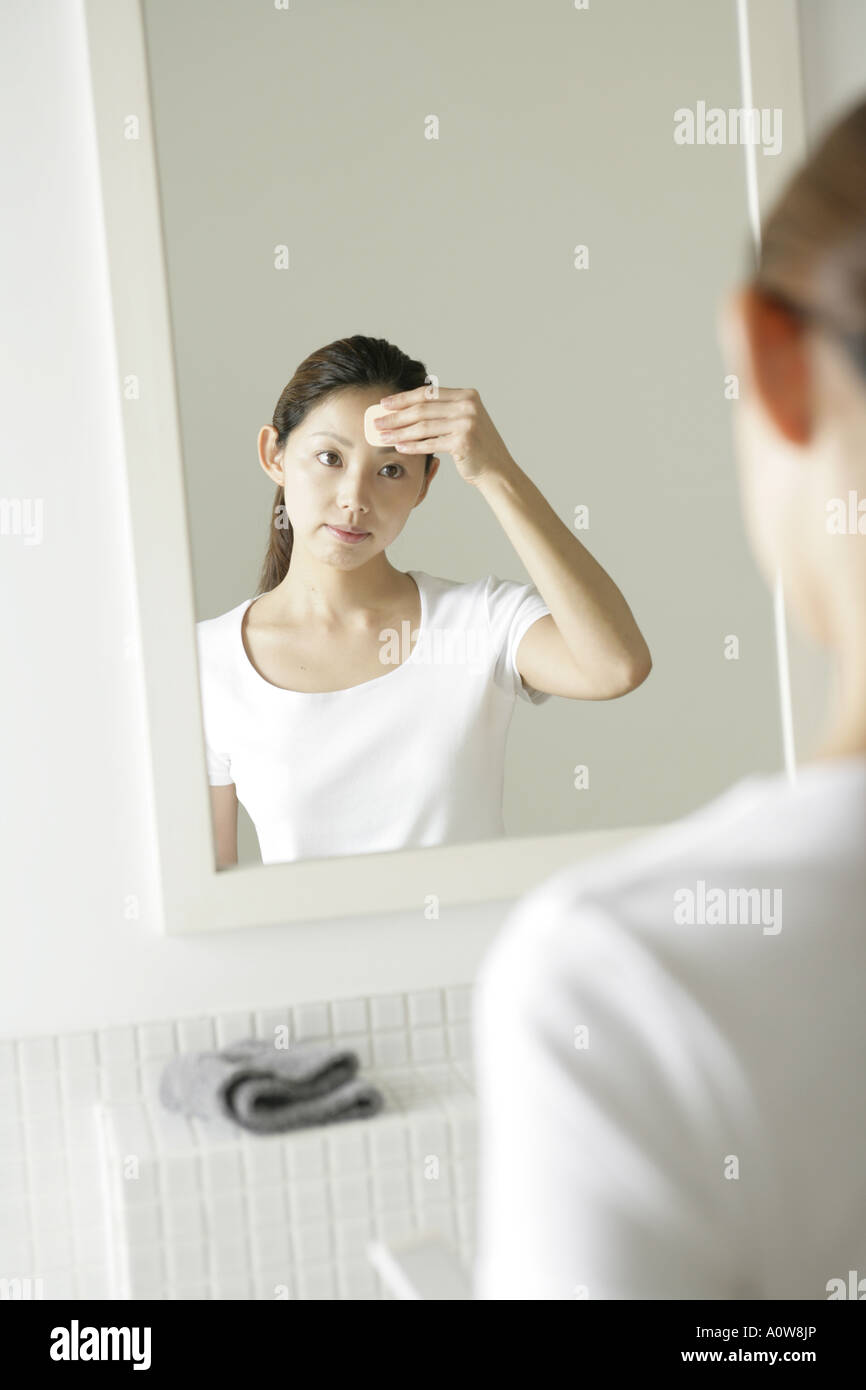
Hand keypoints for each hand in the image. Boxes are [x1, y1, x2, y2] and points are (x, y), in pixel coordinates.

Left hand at [374, 384, 516, 485]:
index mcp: (467, 395)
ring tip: (382, 437)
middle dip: (396, 416)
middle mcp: (468, 406)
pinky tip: (398, 448)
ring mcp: (467, 423)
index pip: (428, 393)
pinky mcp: (463, 441)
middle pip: (422, 409)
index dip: (403, 398)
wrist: (496, 469)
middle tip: (377, 421)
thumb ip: (443, 410)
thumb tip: (406, 407)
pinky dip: (412, 446)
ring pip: (423, 426)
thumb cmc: (475, 447)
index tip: (384, 403)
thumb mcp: (463, 420)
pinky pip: (430, 443)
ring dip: (399, 432)